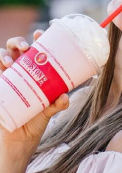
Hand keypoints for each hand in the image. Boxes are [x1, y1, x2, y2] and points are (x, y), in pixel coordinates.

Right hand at [0, 31, 68, 154]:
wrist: (21, 139)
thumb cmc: (36, 120)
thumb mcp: (49, 111)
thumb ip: (58, 104)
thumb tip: (65, 97)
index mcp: (35, 72)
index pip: (35, 51)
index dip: (36, 39)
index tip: (40, 33)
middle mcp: (20, 72)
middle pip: (15, 49)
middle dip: (17, 42)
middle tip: (25, 47)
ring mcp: (7, 78)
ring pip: (1, 57)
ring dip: (4, 54)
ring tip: (9, 61)